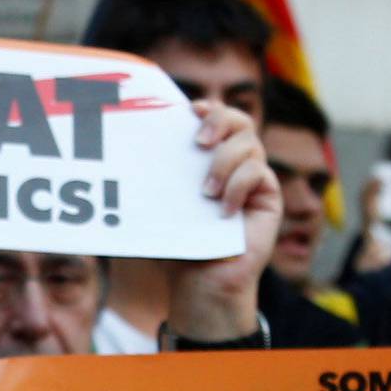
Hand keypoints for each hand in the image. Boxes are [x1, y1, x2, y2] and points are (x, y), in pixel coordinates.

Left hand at [163, 100, 280, 342]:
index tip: (190, 110)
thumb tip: (123, 156)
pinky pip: (259, 172)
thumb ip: (154, 180)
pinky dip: (239, 186)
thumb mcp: (161, 207)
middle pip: (240, 120)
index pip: (216, 119)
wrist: (200, 282)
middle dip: (220, 121)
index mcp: (209, 160)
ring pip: (249, 143)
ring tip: (205, 193)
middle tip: (199, 143)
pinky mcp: (267, 196)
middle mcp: (235, 163)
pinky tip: (224, 209)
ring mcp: (253, 178)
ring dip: (224, 163)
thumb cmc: (179, 246)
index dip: (208, 109)